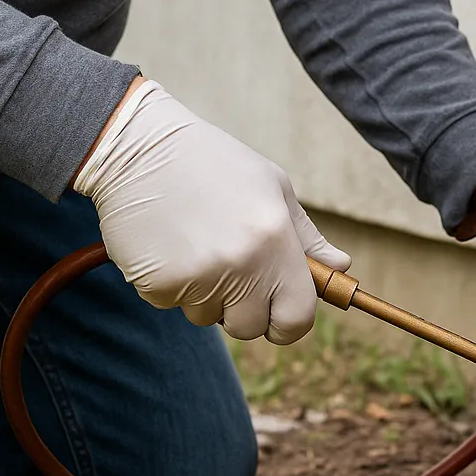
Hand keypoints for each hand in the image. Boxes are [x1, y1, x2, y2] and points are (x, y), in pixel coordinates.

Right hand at [75, 79, 349, 343]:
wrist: (135, 147)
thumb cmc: (211, 163)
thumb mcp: (271, 186)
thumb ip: (307, 236)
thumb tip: (340, 267)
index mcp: (275, 240)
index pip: (297, 318)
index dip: (289, 323)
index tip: (279, 315)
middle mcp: (240, 265)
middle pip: (250, 327)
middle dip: (242, 309)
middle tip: (228, 268)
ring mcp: (197, 279)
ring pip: (209, 318)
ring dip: (205, 294)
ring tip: (194, 242)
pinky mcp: (157, 285)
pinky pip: (173, 305)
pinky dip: (172, 283)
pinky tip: (168, 243)